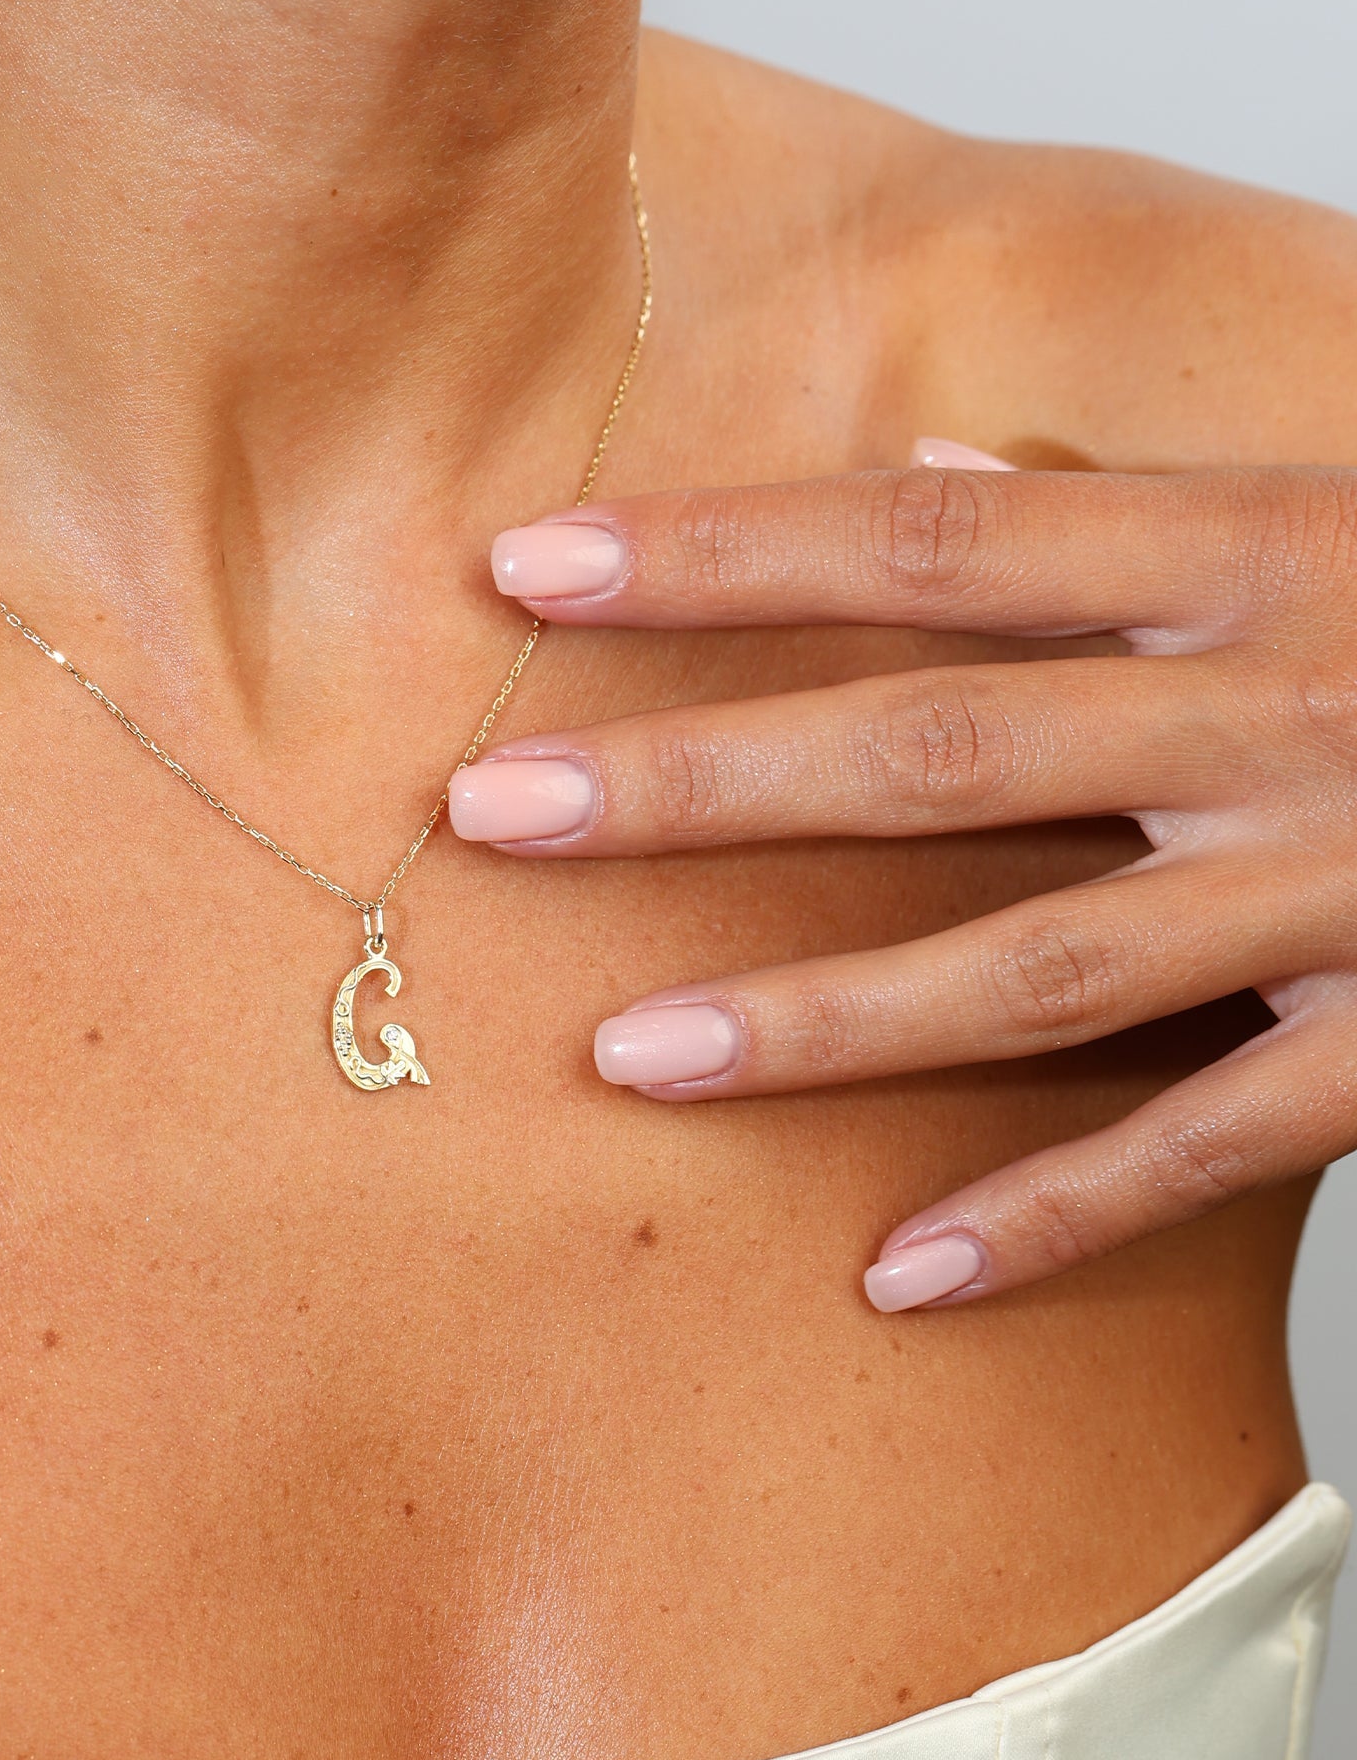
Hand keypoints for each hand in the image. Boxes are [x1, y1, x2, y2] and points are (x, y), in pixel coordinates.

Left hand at [447, 449, 1356, 1309]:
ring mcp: (1343, 891)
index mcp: (1247, 554)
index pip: (917, 544)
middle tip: (489, 815)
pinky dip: (1051, 1219)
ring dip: (820, 1024)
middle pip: (933, 749)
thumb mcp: (1327, 511)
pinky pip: (1209, 1153)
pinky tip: (892, 1276)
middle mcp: (1274, 714)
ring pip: (1036, 970)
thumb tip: (923, 483)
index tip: (525, 565)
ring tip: (622, 1064)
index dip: (715, 553)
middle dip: (700, 785)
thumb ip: (1119, 510)